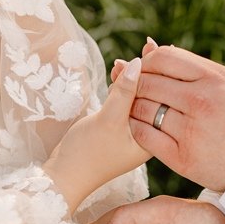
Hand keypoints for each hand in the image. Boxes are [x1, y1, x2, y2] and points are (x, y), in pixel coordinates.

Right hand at [42, 55, 149, 211]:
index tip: (156, 48)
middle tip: (146, 45)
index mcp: (154, 137)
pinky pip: (124, 105)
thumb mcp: (107, 120)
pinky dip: (120, 90)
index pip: (161, 97)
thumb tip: (139, 63)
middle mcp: (147, 135)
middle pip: (152, 95)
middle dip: (145, 71)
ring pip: (137, 99)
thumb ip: (124, 92)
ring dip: (130, 79)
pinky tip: (116, 76)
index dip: (158, 70)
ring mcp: (131, 134)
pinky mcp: (117, 132)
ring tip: (123, 61)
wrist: (63, 177)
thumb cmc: (87, 154)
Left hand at [128, 41, 224, 191]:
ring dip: (135, 107)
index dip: (147, 63)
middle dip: (136, 84)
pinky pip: (143, 136)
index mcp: (215, 80)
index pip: (163, 59)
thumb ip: (202, 68)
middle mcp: (200, 102)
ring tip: (138, 107)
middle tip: (136, 90)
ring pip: (142, 109)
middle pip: (147, 83)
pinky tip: (142, 126)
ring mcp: (190, 131)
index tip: (146, 70)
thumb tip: (164, 50)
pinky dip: (137, 128)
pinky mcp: (181, 157)